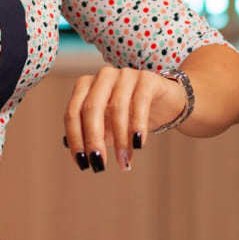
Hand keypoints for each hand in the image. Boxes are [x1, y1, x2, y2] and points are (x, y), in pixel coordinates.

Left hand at [63, 66, 185, 171]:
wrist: (166, 104)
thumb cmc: (129, 117)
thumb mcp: (107, 128)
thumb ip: (90, 136)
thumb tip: (77, 153)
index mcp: (86, 86)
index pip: (73, 112)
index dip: (75, 139)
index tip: (82, 163)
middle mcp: (103, 76)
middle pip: (91, 108)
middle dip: (93, 139)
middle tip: (99, 165)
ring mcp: (125, 74)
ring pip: (116, 107)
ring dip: (120, 140)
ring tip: (124, 162)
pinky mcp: (148, 78)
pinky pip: (140, 102)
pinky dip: (137, 125)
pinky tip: (138, 144)